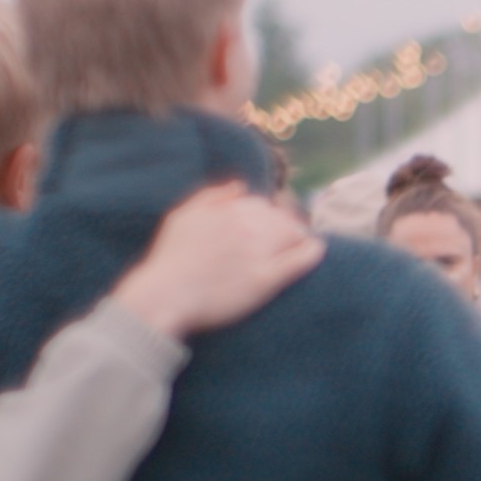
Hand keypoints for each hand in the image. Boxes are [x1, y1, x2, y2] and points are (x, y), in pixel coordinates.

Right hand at [109, 183, 322, 339]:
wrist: (165, 295)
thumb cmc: (169, 258)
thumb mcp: (182, 216)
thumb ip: (211, 196)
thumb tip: (240, 185)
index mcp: (228, 211)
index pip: (260, 204)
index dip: (266, 215)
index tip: (267, 224)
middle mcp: (246, 228)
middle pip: (280, 218)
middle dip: (285, 224)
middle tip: (287, 236)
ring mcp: (257, 253)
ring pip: (293, 234)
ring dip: (299, 236)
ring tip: (301, 243)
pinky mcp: (265, 281)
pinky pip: (299, 260)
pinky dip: (311, 252)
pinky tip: (316, 250)